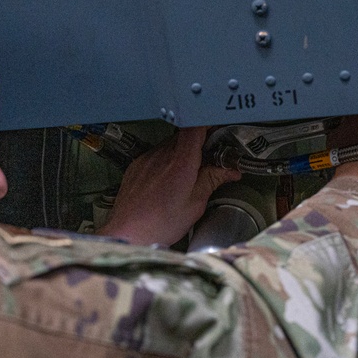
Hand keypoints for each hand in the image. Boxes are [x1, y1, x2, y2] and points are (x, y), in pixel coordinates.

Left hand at [98, 128, 241, 245]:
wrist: (127, 234)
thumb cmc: (161, 224)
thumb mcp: (195, 204)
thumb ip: (212, 180)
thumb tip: (230, 170)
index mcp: (181, 162)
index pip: (195, 127)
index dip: (207, 123)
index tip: (217, 129)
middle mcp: (162, 155)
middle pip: (184, 135)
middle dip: (198, 142)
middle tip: (209, 157)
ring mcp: (147, 159)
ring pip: (169, 145)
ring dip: (181, 153)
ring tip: (187, 173)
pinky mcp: (136, 166)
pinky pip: (155, 155)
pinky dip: (165, 161)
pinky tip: (168, 180)